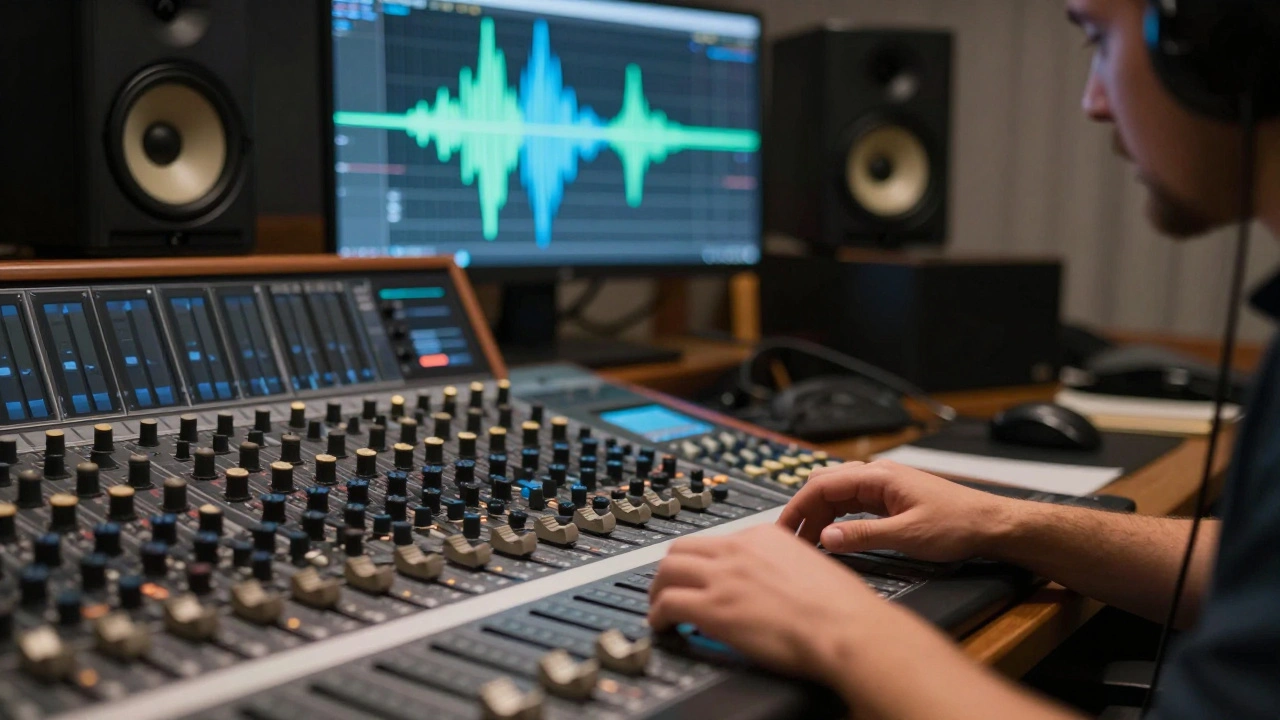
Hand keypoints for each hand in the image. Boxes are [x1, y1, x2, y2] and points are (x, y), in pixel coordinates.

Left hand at [648, 524, 906, 684]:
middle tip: (670, 585)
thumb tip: (776, 583)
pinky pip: (667, 604)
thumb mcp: (810, 566)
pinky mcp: (712, 608)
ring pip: (667, 571)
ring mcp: (722, 577)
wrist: (845, 628)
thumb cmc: (841, 608)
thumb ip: (785, 566)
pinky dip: (657, 615)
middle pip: (683, 548)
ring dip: (658, 589)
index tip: (703, 574)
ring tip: (659, 605)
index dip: (705, 561)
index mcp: (764, 537)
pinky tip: (663, 625)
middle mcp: (738, 551)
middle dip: (672, 568)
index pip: (718, 541)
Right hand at [778, 460, 1018, 562]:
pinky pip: (853, 505)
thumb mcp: (907, 536)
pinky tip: (833, 537)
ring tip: (809, 543)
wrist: (991, 524)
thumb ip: (863, 536)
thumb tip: (827, 539)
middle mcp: (877, 476)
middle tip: (791, 539)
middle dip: (804, 511)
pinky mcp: (890, 500)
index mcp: (878, 476)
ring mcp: (883, 486)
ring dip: (820, 517)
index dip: (797, 507)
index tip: (783, 528)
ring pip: (838, 496)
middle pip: (825, 487)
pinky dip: (837, 519)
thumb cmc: (957, 524)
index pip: (822, 485)